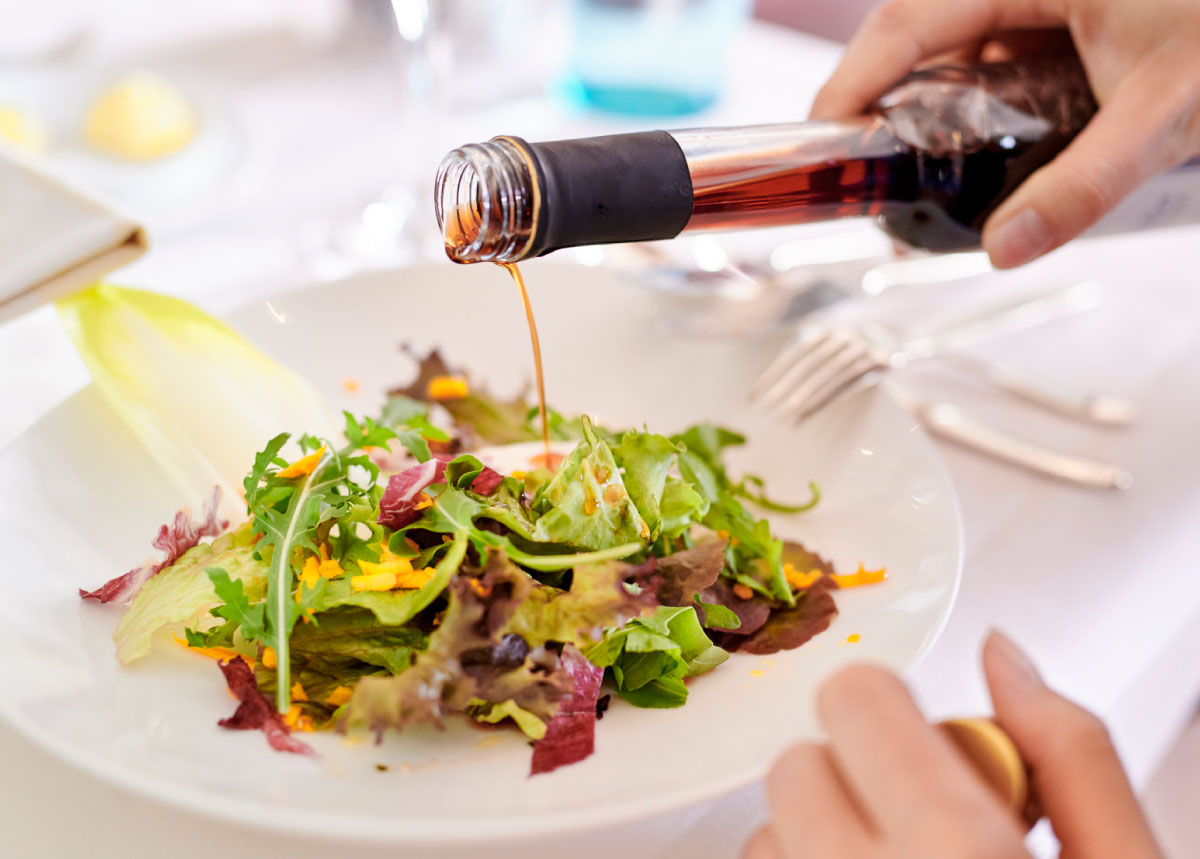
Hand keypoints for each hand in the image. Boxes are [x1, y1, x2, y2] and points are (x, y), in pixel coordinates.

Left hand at [742, 630, 1163, 857]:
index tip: (922, 741)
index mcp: (953, 852)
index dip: (891, 709)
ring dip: (821, 839)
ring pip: (766, 835)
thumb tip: (1005, 652)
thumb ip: (1074, 753)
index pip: (852, 697)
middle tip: (925, 825)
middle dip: (855, 776)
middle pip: (794, 766)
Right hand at [810, 0, 1199, 267]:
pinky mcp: (1063, 14)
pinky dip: (975, 100)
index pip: (908, 20)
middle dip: (882, 100)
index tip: (821, 137)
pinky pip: (995, 51)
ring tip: (915, 170)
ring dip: (928, 105)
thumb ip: (1083, 186)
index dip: (852, 80)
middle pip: (919, 31)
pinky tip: (978, 145)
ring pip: (954, 43)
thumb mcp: (1164, 114)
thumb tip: (1006, 246)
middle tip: (863, 169)